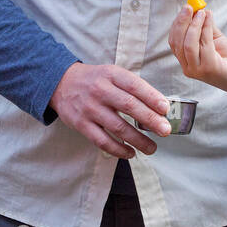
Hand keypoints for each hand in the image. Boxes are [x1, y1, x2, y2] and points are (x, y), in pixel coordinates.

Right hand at [49, 63, 170, 158]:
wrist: (61, 83)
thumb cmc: (95, 80)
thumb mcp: (112, 74)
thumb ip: (132, 87)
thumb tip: (159, 107)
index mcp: (111, 75)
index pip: (135, 86)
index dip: (152, 97)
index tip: (165, 109)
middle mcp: (100, 90)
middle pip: (129, 106)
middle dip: (150, 120)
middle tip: (165, 131)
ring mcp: (90, 108)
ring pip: (118, 127)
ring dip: (138, 140)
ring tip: (152, 148)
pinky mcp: (81, 124)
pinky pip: (102, 141)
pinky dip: (119, 149)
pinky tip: (131, 152)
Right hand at [168, 4, 226, 100]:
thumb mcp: (213, 39)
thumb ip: (205, 27)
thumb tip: (200, 10)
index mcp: (185, 60)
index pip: (174, 41)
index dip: (177, 24)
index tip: (185, 9)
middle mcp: (188, 67)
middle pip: (178, 42)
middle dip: (182, 22)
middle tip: (190, 7)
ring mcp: (197, 70)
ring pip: (188, 44)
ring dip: (194, 25)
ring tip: (201, 13)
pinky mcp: (209, 69)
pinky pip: (204, 45)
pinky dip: (206, 29)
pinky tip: (209, 19)